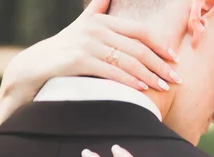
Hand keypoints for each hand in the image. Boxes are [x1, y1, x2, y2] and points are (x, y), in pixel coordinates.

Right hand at [2, 0, 180, 100]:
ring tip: (164, 87)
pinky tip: (143, 89)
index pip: (140, 31)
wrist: (38, 65)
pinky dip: (130, 81)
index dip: (160, 44)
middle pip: (138, 48)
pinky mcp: (78, 60)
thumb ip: (98, 10)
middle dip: (160, 65)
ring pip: (128, 61)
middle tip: (176, 79)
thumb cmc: (67, 47)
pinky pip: (111, 72)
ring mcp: (86, 44)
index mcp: (102, 21)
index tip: (175, 59)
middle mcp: (96, 29)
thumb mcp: (83, 25)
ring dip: (150, 76)